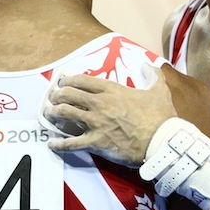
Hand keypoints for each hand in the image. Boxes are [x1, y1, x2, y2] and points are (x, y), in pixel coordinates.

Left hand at [43, 68, 176, 165]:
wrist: (161, 140)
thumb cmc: (160, 116)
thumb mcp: (159, 90)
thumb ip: (153, 75)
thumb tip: (148, 65)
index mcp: (112, 90)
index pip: (82, 80)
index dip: (68, 80)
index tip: (63, 82)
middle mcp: (100, 103)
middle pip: (68, 95)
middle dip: (57, 95)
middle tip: (53, 98)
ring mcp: (95, 123)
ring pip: (65, 114)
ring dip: (53, 113)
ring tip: (49, 114)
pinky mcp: (95, 142)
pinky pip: (70, 143)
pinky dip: (58, 144)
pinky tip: (51, 143)